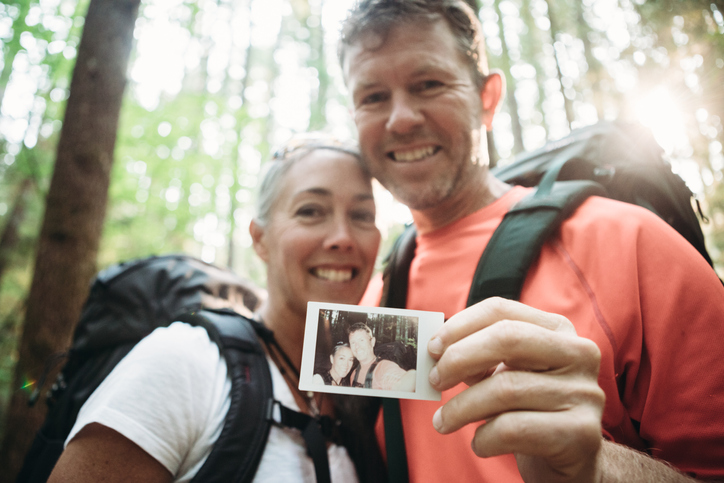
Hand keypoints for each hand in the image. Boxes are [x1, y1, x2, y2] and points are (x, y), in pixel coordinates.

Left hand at [427, 297, 604, 482]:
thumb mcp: (506, 374)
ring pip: (505, 389)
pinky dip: (484, 438)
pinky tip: (480, 443)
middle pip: (507, 338)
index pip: (501, 310)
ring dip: (461, 408)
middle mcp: (578, 353)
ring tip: (443, 422)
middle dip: (459, 358)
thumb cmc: (529, 409)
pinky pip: (514, 429)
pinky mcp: (580, 432)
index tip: (432, 348)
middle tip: (434, 381)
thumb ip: (478, 359)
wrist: (571, 459)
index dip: (460, 326)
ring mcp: (584, 392)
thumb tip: (436, 353)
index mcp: (558, 329)